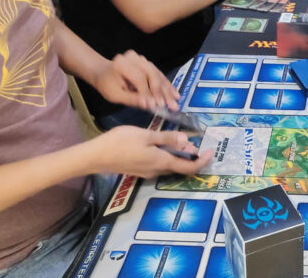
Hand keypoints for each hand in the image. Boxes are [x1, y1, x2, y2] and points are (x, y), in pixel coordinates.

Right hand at [87, 126, 211, 177]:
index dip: (202, 161)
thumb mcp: (146, 135)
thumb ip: (167, 138)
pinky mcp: (139, 169)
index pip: (188, 167)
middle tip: (195, 142)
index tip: (211, 152)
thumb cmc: (121, 142)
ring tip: (182, 141)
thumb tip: (186, 141)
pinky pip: (159, 164)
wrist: (96, 156)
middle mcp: (156, 171)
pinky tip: (164, 144)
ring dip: (178, 155)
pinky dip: (167, 155)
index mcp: (161, 162)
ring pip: (169, 165)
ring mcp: (147, 172)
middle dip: (190, 156)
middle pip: (179, 167)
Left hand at [91, 50, 179, 111]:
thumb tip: (149, 105)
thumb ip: (132, 99)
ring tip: (175, 101)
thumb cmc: (107, 85)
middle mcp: (133, 58)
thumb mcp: (115, 95)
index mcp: (122, 64)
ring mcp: (141, 58)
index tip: (155, 106)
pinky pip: (159, 73)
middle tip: (170, 105)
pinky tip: (174, 94)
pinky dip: (166, 85)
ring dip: (167, 89)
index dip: (148, 92)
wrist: (103, 73)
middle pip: (151, 74)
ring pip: (158, 74)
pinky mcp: (147, 62)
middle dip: (161, 91)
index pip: (139, 78)